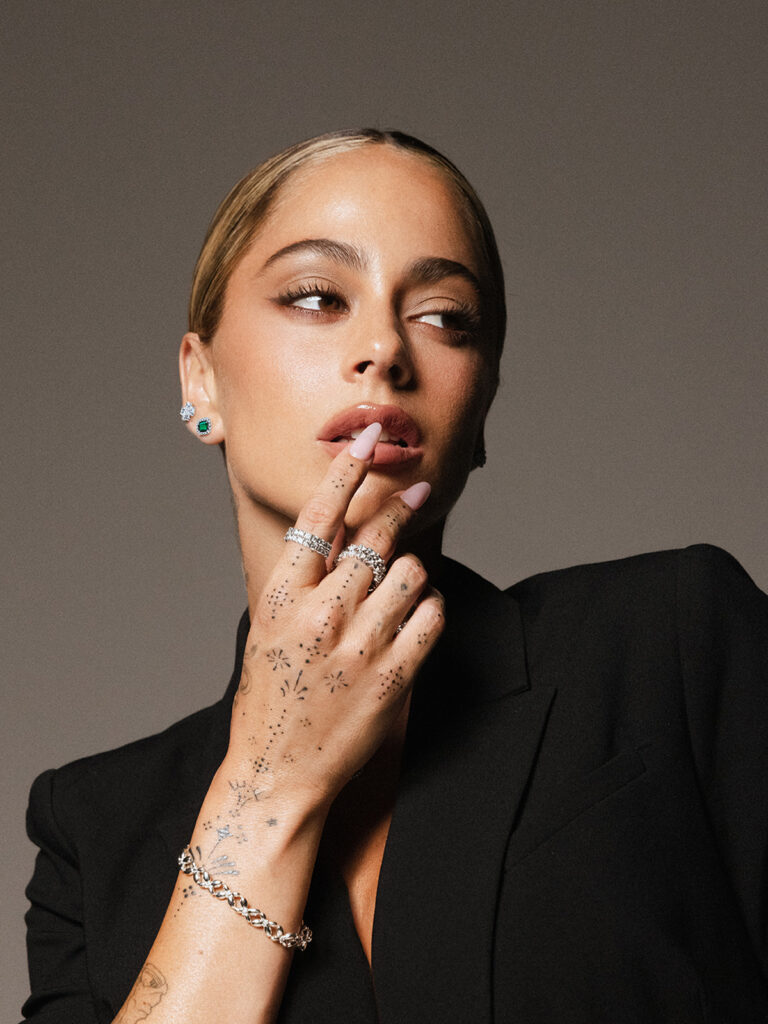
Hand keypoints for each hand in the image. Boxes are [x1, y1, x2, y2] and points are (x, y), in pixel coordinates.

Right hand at [224, 423, 444, 812]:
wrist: (276, 772)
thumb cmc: (268, 698)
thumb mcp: (266, 629)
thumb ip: (301, 582)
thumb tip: (335, 533)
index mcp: (282, 596)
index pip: (319, 516)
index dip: (346, 472)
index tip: (367, 439)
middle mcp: (321, 615)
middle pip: (374, 538)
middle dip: (399, 508)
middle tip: (416, 493)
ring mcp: (359, 647)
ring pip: (410, 573)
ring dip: (413, 569)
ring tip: (404, 583)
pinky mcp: (394, 678)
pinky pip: (431, 618)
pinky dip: (430, 608)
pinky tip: (417, 614)